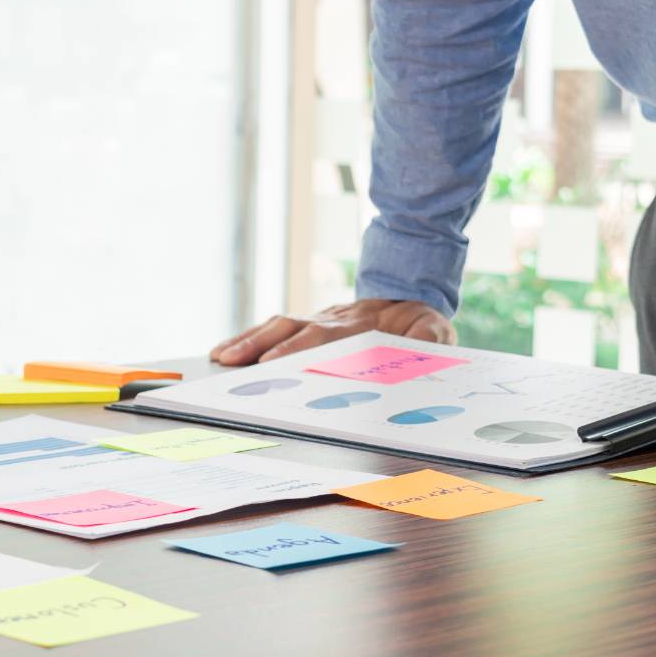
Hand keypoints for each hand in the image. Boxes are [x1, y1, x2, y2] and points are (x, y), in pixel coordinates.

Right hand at [210, 299, 452, 365]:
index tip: (274, 362)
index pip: (324, 337)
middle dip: (259, 347)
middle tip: (230, 362)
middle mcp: (331, 320)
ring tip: (218, 358)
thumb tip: (421, 342)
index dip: (298, 349)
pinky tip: (224, 352)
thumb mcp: (436, 331)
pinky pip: (273, 331)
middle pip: (290, 330)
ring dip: (246, 342)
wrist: (410, 294)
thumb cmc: (421, 323)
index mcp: (360, 326)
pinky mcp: (307, 326)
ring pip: (276, 327)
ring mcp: (316, 320)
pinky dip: (247, 339)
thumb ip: (430, 337)